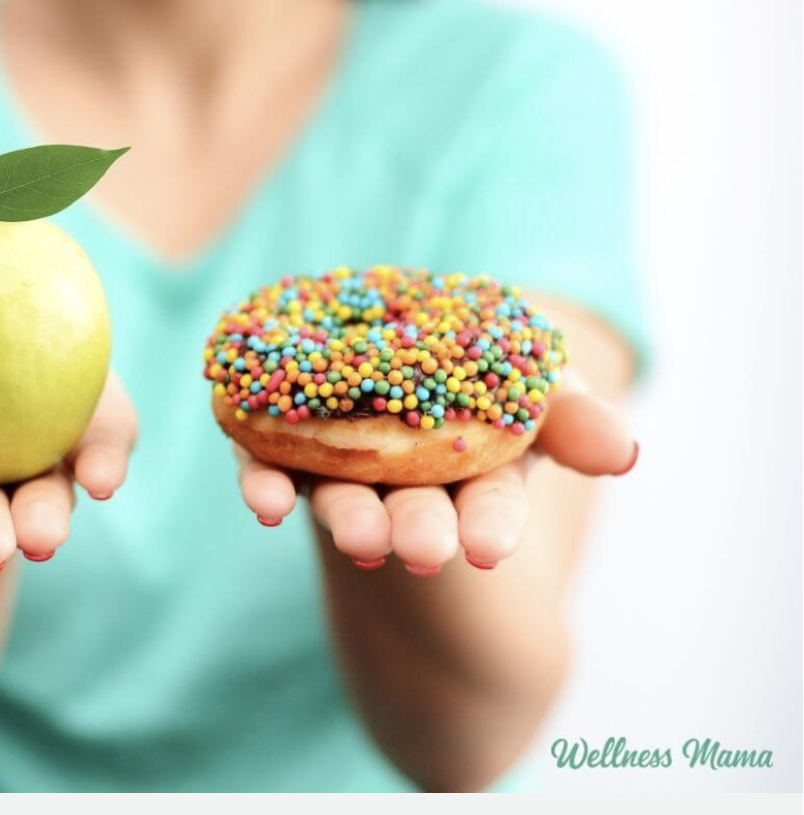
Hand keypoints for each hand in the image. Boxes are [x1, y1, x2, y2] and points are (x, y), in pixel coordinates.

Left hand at [233, 376, 636, 572]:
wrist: (400, 338)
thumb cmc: (484, 370)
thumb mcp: (538, 381)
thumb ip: (573, 416)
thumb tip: (624, 452)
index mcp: (473, 472)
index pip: (488, 507)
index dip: (492, 526)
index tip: (492, 549)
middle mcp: (404, 479)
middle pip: (412, 512)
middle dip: (419, 530)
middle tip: (422, 552)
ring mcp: (340, 465)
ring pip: (341, 498)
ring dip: (348, 520)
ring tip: (356, 539)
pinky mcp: (278, 442)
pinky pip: (266, 466)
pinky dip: (264, 485)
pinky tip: (266, 503)